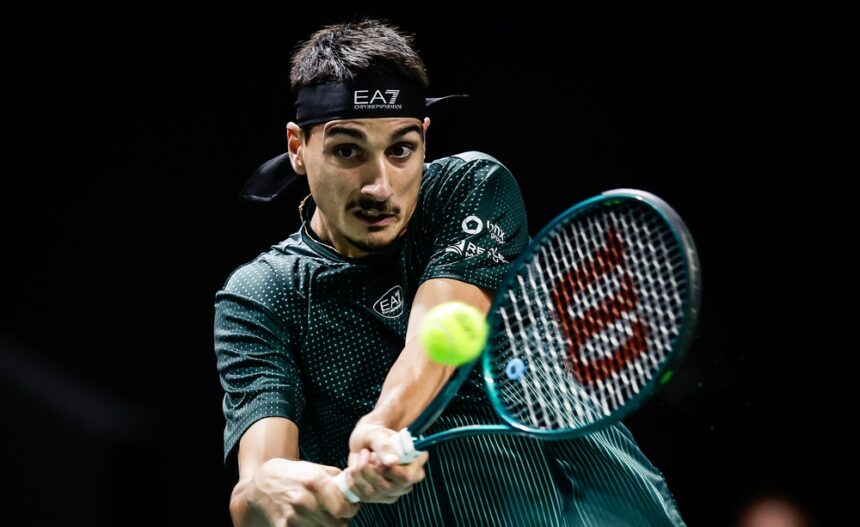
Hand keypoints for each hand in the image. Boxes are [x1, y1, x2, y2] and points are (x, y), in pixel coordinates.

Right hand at [239, 458, 358, 525]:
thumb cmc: (291, 475)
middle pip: (337, 523)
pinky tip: (310, 522)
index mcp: (314, 481)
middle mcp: (304, 500)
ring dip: (327, 526)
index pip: (343, 508)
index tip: (349, 508)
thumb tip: (354, 485)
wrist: (260, 486)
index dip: (351, 510)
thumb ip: (335, 477)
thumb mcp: (313, 468)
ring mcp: (293, 516)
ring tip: (323, 517)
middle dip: (341, 520)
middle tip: (337, 514)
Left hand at [341, 422, 427, 503]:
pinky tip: (354, 467)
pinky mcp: (376, 498)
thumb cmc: (375, 435)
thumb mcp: (378, 435)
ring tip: (361, 456)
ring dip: (359, 470)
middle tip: (365, 452)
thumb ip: (385, 447)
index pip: (406, 477)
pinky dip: (352, 478)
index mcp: (415, 465)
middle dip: (368, 467)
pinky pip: (359, 494)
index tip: (375, 455)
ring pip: (371, 492)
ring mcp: (391, 493)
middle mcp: (406, 483)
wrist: (364, 441)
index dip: (388, 469)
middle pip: (386, 486)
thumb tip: (392, 462)